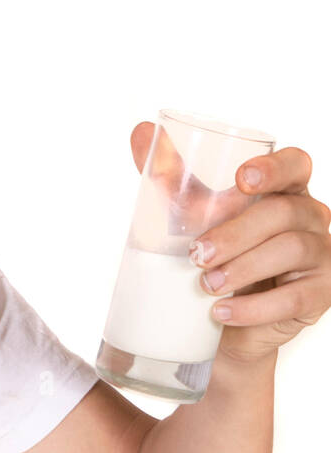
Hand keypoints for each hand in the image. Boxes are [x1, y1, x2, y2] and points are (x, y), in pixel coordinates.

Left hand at [131, 121, 330, 362]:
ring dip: (243, 268)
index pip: (296, 164)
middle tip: (196, 255)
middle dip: (236, 233)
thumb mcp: (192, 214)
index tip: (240, 180)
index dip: (274, 168)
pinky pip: (293, 298)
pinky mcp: (319, 294)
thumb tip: (141, 132)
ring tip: (206, 285)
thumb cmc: (216, 256)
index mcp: (285, 190)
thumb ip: (171, 174)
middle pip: (282, 212)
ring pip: (290, 250)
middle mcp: (310, 217)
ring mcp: (321, 255)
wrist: (224, 320)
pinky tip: (222, 311)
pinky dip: (253, 307)